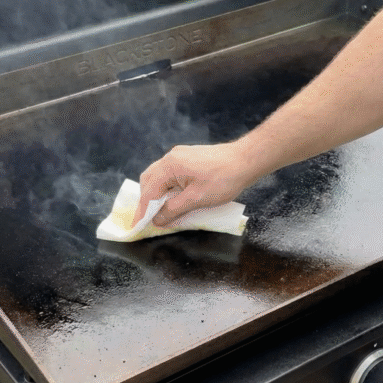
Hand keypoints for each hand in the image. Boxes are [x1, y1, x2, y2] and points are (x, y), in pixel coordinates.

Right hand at [133, 143, 257, 226]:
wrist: (246, 160)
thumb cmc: (223, 180)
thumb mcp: (196, 199)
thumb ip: (173, 210)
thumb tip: (156, 220)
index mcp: (170, 166)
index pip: (148, 191)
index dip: (142, 211)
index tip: (136, 226)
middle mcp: (171, 158)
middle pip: (149, 180)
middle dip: (146, 201)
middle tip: (147, 219)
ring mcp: (180, 156)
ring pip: (159, 176)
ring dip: (156, 194)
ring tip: (159, 211)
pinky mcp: (188, 158)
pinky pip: (170, 173)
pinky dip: (166, 187)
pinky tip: (173, 198)